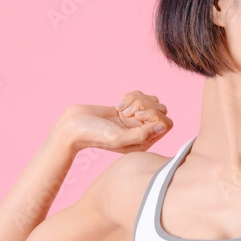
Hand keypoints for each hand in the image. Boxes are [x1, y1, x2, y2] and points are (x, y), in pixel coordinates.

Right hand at [57, 90, 171, 153]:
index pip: (166, 123)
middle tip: (126, 111)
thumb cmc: (94, 135)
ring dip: (137, 99)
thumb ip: (142, 134)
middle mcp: (143, 133)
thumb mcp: (118, 137)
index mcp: (144, 143)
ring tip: (121, 108)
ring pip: (153, 101)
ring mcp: (136, 121)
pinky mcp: (129, 110)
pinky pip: (142, 96)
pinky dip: (132, 96)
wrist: (74, 125)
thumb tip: (163, 126)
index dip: (154, 115)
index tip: (134, 116)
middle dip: (145, 105)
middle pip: (161, 110)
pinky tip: (119, 104)